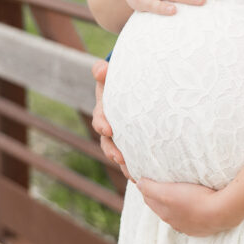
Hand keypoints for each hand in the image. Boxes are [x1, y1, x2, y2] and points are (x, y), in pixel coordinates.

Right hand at [91, 59, 130, 177]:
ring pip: (120, 153)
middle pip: (108, 142)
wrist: (139, 89)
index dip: (102, 124)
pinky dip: (136, 167)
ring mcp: (123, 138)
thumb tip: (99, 69)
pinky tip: (144, 175)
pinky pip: (135, 158)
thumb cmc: (124, 80)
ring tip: (131, 173)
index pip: (101, 119)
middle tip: (119, 157)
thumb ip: (103, 71)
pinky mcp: (136, 145)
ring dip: (124, 163)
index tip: (108, 129)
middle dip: (112, 150)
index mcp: (105, 111)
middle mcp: (112, 128)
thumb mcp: (113, 74)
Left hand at [135, 178, 233, 235]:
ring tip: (182, 191)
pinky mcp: (203, 227)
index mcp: (164, 213)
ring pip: (178, 213)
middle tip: (165, 182)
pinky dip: (191, 210)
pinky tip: (197, 203)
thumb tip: (139, 183)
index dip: (148, 188)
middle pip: (162, 207)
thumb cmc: (194, 200)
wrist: (222, 212)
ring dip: (177, 203)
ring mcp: (189, 226)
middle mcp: (174, 222)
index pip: (149, 199)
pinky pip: (192, 217)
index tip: (150, 177)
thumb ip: (150, 188)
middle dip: (160, 196)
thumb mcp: (167, 192)